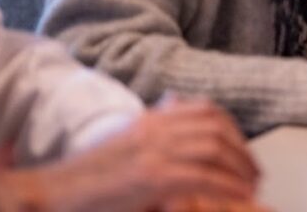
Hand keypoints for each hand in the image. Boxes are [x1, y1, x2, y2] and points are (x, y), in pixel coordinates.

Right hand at [0, 98, 258, 211]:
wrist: (51, 192)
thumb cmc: (87, 178)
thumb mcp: (126, 145)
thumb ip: (153, 133)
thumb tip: (177, 119)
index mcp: (150, 120)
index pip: (206, 110)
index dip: (233, 129)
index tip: (244, 150)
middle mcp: (154, 130)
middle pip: (216, 128)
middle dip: (242, 150)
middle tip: (254, 173)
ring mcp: (153, 152)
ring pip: (213, 149)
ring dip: (239, 168)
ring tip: (251, 186)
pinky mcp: (151, 178)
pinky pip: (202, 177)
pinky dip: (227, 185)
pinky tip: (239, 195)